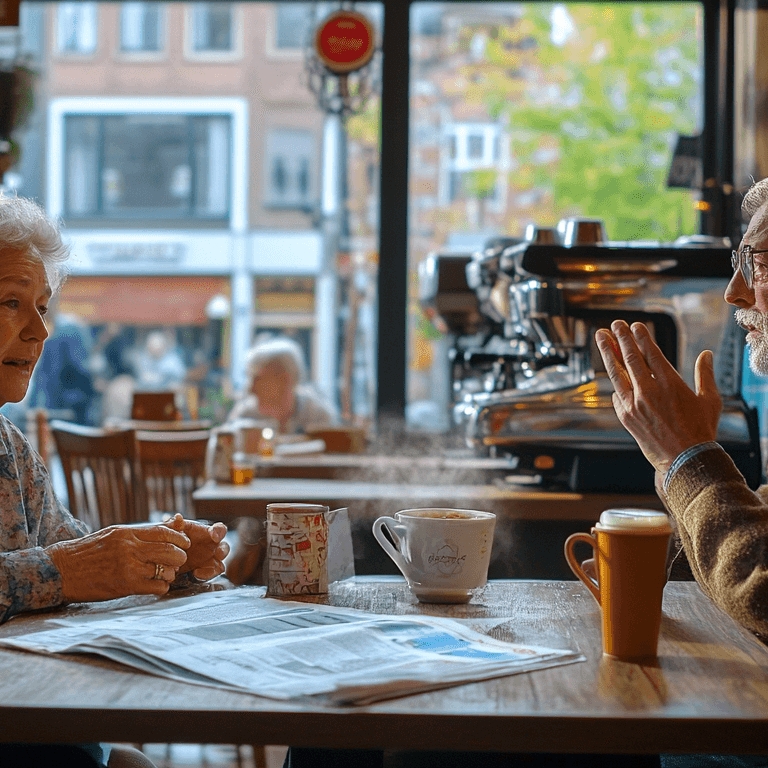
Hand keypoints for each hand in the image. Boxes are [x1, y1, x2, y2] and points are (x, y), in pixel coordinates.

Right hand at [47, 524, 189, 602]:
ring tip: (166, 574)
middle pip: (170, 551)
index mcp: (127, 533)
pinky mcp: (125, 586)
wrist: (62, 570)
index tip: (186, 542)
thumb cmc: (88, 552)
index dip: (179, 537)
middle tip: (179, 560)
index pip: (163, 532)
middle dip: (180, 556)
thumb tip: (164, 530)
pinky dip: (162, 587)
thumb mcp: (113, 534)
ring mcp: (128, 567)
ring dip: (171, 573)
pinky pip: (156, 586)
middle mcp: (130, 548)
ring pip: (166, 569)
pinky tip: (157, 586)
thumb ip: (137, 534)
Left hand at [164, 514, 229, 581]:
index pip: (220, 529)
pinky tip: (195, 574)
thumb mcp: (173, 531)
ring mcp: (211, 560)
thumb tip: (178, 517)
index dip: (219, 532)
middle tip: (217, 553)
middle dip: (223, 551)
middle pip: (225, 548)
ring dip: (215, 567)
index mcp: (208, 533)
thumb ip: (175, 524)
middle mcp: (212, 546)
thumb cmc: (175, 539)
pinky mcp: (206, 571)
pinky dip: (206, 575)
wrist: (167, 557)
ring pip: (221, 564)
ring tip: (200, 571)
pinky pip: (212, 574)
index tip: (213, 536)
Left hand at [594, 320, 721, 473]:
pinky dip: (616, 383)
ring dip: (608, 353)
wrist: (685, 460)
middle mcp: (649, 391)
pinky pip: (617, 395)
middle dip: (621, 338)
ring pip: (617, 373)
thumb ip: (705, 374)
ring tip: (601, 337)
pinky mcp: (625, 417)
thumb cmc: (701, 430)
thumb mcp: (710, 400)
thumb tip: (706, 355)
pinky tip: (614, 374)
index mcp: (670, 383)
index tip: (635, 326)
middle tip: (614, 324)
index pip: (650, 353)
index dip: (641, 337)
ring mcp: (634, 404)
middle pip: (630, 358)